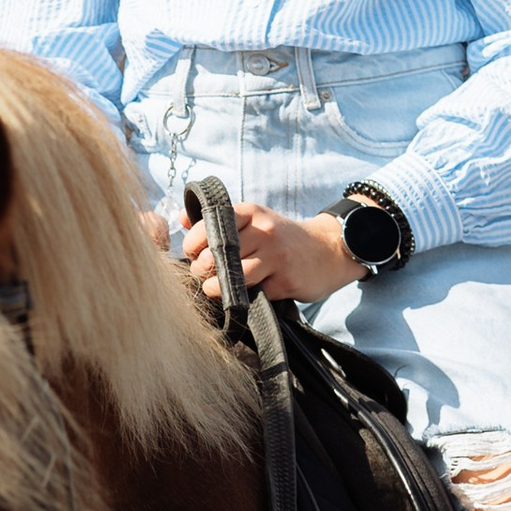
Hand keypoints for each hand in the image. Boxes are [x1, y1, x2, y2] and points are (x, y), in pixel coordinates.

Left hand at [180, 200, 357, 305]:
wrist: (329, 250)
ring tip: (215, 288)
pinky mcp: (285, 282)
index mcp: (251, 213)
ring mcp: (276, 257)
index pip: (210, 225)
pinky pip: (254, 294)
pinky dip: (244, 298)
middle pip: (218, 254)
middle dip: (202, 269)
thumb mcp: (255, 220)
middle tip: (203, 274)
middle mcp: (264, 232)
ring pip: (234, 277)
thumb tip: (182, 219)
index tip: (193, 254)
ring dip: (217, 288)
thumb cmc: (283, 238)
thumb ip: (219, 220)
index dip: (194, 244)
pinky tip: (244, 293)